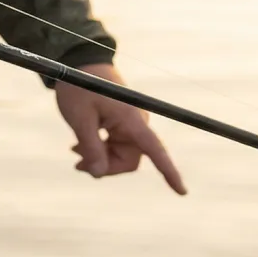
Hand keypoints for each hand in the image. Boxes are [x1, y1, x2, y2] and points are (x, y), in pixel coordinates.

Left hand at [55, 64, 186, 194]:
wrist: (79, 64)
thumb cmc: (79, 87)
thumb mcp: (80, 118)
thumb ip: (90, 147)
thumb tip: (98, 174)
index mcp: (132, 121)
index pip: (156, 151)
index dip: (169, 173)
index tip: (182, 192)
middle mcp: (137, 124)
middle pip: (129, 161)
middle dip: (106, 167)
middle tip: (77, 164)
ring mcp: (130, 125)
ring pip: (120, 157)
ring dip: (100, 159)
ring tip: (75, 152)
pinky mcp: (121, 125)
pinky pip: (115, 148)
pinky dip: (99, 150)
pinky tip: (78, 146)